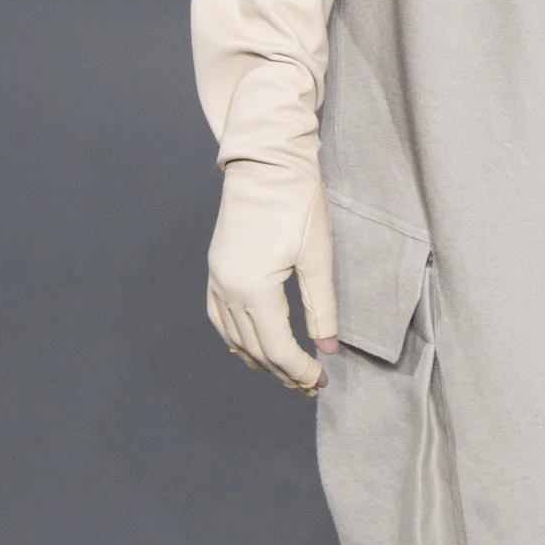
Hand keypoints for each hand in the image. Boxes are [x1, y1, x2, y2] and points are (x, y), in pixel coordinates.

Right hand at [206, 158, 338, 390]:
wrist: (266, 161)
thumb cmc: (297, 202)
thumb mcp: (318, 257)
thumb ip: (321, 308)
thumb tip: (327, 348)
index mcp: (255, 289)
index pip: (277, 348)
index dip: (299, 370)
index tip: (320, 381)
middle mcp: (229, 288)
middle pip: (254, 348)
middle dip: (282, 370)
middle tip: (309, 384)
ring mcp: (217, 278)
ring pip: (234, 337)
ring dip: (259, 359)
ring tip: (286, 371)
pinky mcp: (216, 267)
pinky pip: (220, 316)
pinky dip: (237, 338)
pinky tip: (253, 345)